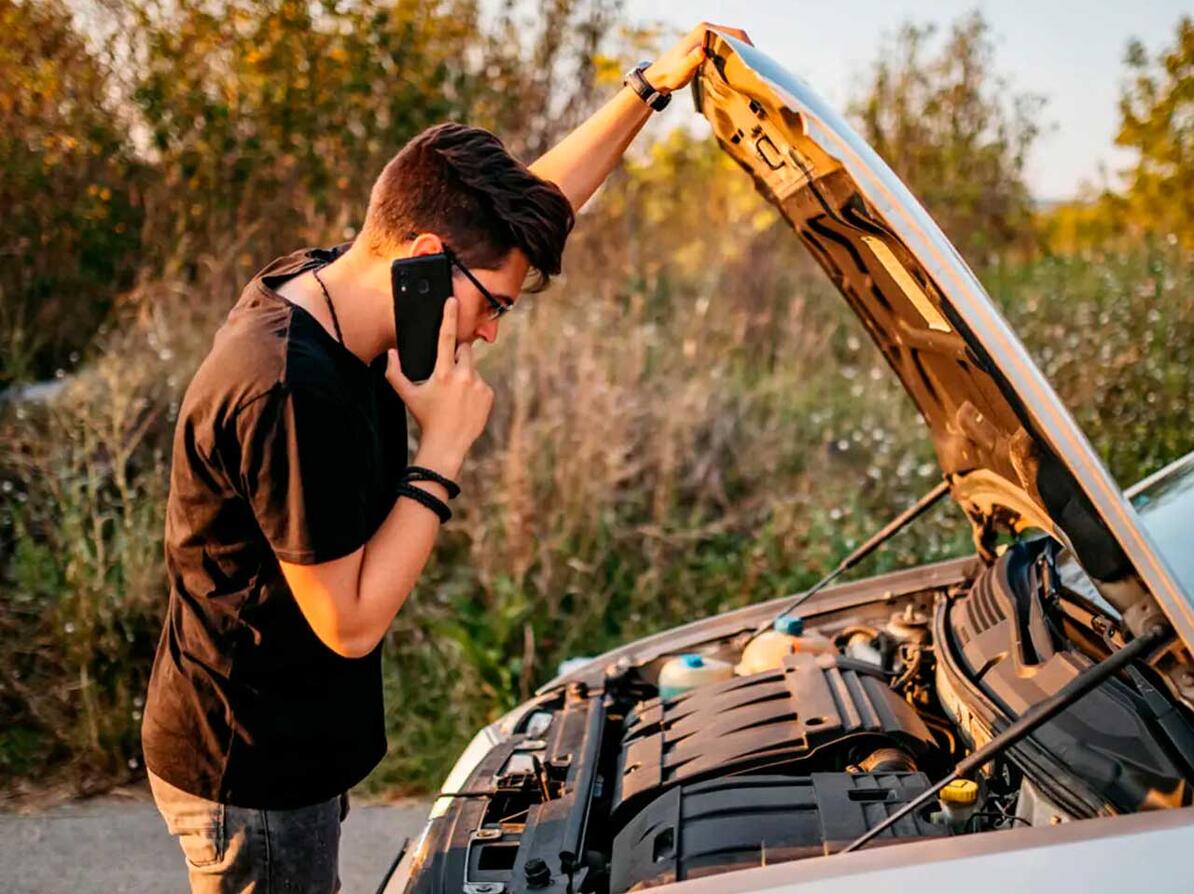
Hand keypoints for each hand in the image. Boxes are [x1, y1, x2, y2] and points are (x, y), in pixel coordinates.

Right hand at [385, 298, 493, 475]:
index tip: (452, 300)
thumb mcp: (407, 395)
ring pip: (472, 367)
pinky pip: (482, 382)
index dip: (449, 316)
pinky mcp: (488, 394)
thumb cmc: (425, 418)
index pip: (446, 338)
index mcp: (442, 373)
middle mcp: (463, 376)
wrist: (448, 444)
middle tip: (447, 374)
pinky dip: (474, 388)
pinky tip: (465, 402)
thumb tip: (391, 353)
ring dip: (465, 374)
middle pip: (464, 350)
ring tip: (455, 395)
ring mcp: (478, 385)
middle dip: (457, 355)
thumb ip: (394, 373)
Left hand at [644, 22, 752, 92]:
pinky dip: (734, 56)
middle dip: (747, 50)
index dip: (747, 45)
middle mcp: (707, 29)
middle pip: (736, 36)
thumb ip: (692, 60)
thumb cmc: (670, 74)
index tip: (755, 60)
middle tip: (756, 68)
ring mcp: (707, 37)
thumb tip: (702, 51)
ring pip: (732, 42)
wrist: (659, 78)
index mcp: (705, 30)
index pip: (734, 32)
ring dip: (741, 53)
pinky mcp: (707, 45)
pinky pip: (726, 47)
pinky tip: (738, 69)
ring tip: (750, 70)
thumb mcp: (682, 69)